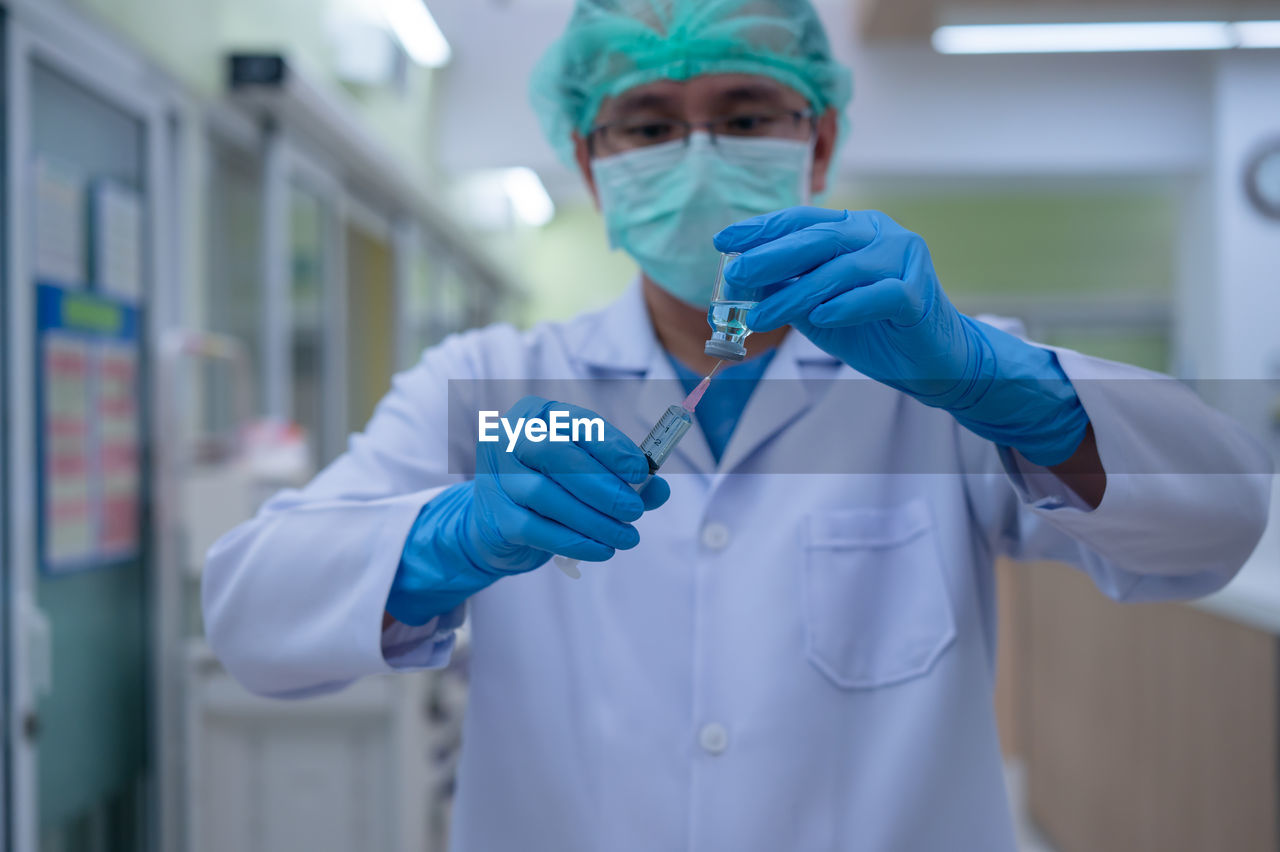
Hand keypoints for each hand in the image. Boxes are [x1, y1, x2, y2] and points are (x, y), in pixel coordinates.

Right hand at [464, 396, 669, 572]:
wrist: (496, 524)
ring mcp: (497, 478)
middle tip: (635, 510)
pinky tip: (602, 550)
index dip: (612, 448)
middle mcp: (508, 438)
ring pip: (547, 496)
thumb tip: (659, 489)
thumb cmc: (550, 488)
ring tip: (626, 536)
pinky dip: (575, 542)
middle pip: (557, 456)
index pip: (578, 424)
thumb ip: (624, 479)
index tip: (641, 471)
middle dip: (603, 486)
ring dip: (594, 520)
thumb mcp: (586, 475)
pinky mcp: (495, 517)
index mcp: (536, 415)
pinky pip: (538, 530)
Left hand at [714, 207, 1088, 465]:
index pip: (804, 221)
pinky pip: (876, 295)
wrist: (933, 361)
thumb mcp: (821, 307)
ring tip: (760, 317)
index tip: (724, 242)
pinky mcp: (918, 294)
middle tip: (735, 274)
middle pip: (819, 239)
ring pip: (841, 270)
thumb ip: (789, 288)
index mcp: (857, 229)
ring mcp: (904, 259)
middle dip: (771, 256)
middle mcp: (881, 234)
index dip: (763, 229)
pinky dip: (844, 305)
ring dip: (795, 294)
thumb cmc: (875, 329)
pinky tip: (817, 317)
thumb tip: (742, 278)